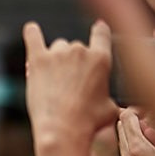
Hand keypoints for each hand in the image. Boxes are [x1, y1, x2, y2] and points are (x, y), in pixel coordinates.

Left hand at [23, 18, 117, 155]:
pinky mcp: (37, 60)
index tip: (98, 26)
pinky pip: (33, 38)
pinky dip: (32, 33)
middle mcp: (80, 51)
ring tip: (52, 80)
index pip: (101, 35)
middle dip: (72, 61)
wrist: (62, 129)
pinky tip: (31, 29)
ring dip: (55, 58)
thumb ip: (112, 98)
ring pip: (57, 47)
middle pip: (75, 47)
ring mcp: (58, 54)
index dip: (99, 30)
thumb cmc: (88, 122)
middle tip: (68, 83)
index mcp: (101, 59)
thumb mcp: (111, 109)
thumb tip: (122, 108)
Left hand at [120, 108, 154, 155]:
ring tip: (145, 133)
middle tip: (141, 116)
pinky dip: (133, 153)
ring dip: (131, 137)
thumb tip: (145, 122)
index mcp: (139, 150)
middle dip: (130, 122)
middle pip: (121, 131)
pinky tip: (147, 153)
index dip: (134, 111)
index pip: (127, 120)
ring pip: (123, 146)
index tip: (141, 109)